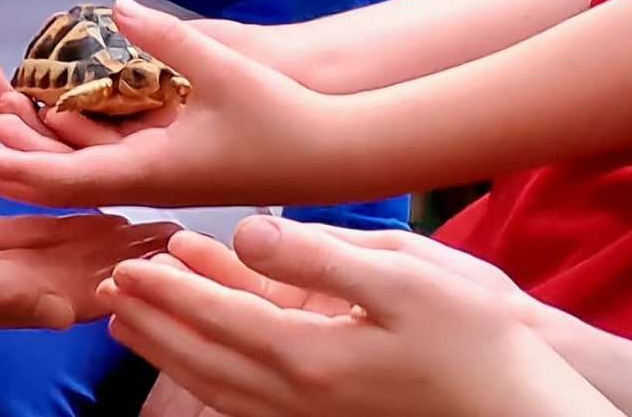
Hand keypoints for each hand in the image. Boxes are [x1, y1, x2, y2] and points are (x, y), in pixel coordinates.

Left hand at [0, 0, 342, 209]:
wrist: (332, 153)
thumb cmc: (282, 117)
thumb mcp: (223, 70)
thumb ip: (167, 36)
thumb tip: (115, 5)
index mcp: (149, 172)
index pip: (64, 178)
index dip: (11, 167)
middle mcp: (143, 180)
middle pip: (57, 174)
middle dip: (4, 150)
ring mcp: (156, 174)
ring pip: (77, 161)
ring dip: (29, 139)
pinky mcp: (170, 161)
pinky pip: (105, 152)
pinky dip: (66, 134)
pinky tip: (42, 114)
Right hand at [0, 140, 174, 336]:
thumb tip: (61, 318)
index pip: (54, 301)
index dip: (108, 280)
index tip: (161, 262)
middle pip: (55, 279)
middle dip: (111, 257)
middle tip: (170, 234)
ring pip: (37, 252)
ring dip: (87, 236)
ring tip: (141, 220)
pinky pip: (6, 229)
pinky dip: (44, 216)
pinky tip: (79, 203)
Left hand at [99, 218, 585, 416]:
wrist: (522, 410)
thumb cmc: (478, 338)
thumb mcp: (404, 276)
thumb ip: (317, 256)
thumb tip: (247, 233)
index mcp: (310, 357)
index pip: (216, 316)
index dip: (166, 288)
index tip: (126, 263)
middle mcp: (299, 398)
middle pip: (202, 358)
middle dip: (152, 321)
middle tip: (108, 287)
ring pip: (219, 386)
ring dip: (170, 351)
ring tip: (131, 323)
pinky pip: (248, 404)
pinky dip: (210, 377)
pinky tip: (202, 363)